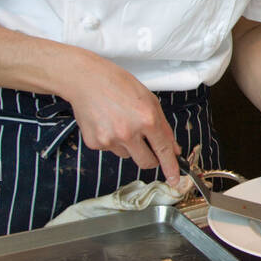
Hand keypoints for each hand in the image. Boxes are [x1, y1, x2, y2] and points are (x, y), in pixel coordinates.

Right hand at [61, 54, 181, 183]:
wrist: (85, 80)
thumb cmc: (118, 85)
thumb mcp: (149, 100)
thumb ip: (163, 127)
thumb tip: (172, 149)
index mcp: (147, 119)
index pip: (163, 150)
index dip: (171, 168)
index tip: (174, 180)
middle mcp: (129, 133)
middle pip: (146, 162)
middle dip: (151, 159)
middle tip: (147, 146)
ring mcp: (110, 140)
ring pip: (128, 155)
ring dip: (129, 145)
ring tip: (120, 122)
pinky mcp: (95, 143)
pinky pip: (111, 150)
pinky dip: (112, 141)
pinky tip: (107, 123)